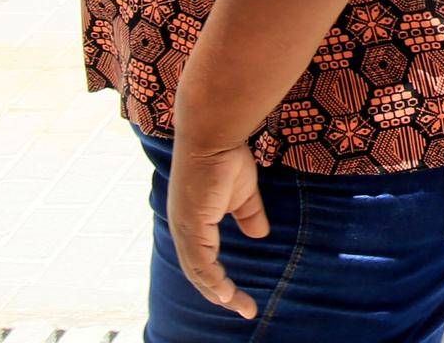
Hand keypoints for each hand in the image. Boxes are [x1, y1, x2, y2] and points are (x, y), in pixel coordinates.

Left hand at [167, 138, 269, 319]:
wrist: (214, 134)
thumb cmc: (226, 156)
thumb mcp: (242, 193)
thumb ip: (248, 214)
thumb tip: (260, 234)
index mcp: (192, 220)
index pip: (202, 259)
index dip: (218, 279)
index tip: (238, 296)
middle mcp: (183, 227)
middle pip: (198, 272)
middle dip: (220, 293)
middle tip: (244, 308)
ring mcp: (184, 227)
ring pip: (199, 272)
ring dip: (219, 292)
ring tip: (239, 307)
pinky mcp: (191, 224)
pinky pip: (201, 262)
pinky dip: (213, 281)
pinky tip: (226, 294)